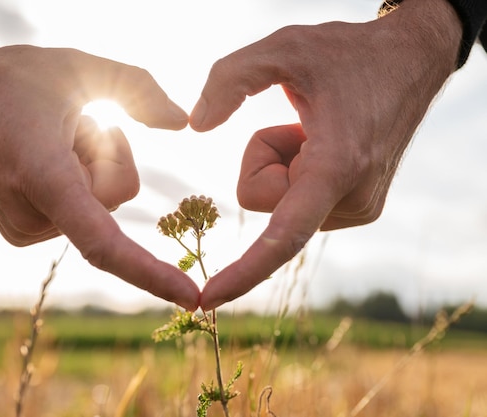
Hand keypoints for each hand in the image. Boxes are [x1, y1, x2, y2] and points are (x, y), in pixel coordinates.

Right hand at [0, 32, 199, 309]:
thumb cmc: (11, 79)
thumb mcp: (79, 66)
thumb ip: (139, 88)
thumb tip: (182, 123)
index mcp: (42, 175)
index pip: (104, 243)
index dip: (152, 273)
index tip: (192, 299)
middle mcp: (28, 215)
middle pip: (115, 195)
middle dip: (108, 152)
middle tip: (67, 122)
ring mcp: (21, 229)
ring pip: (99, 205)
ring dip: (89, 165)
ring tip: (46, 138)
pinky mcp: (19, 231)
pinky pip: (79, 212)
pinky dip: (76, 182)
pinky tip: (41, 156)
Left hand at [190, 0, 461, 309]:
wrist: (409, 61)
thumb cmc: (348, 53)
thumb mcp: (284, 47)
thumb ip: (229, 79)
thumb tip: (195, 127)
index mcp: (337, 166)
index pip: (282, 236)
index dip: (243, 271)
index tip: (208, 300)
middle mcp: (352, 200)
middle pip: (263, 200)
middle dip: (264, 160)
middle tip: (303, 123)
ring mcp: (359, 208)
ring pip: (280, 202)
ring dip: (285, 164)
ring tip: (321, 130)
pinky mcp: (359, 208)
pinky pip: (298, 201)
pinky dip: (299, 170)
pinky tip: (327, 142)